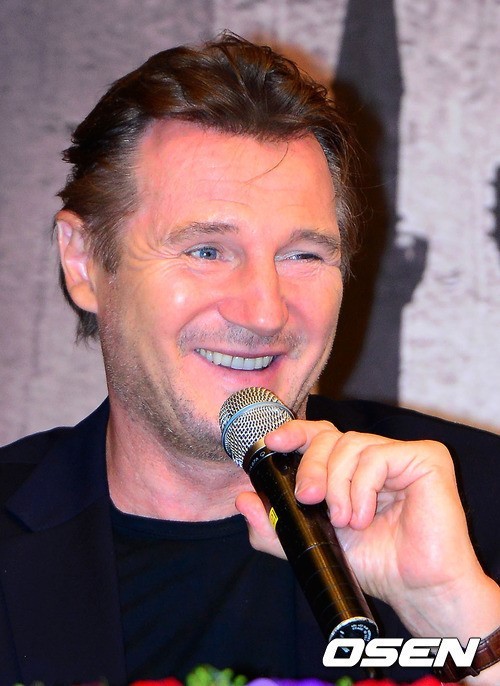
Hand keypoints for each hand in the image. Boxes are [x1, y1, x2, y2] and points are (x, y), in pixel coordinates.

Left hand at [235, 420, 499, 640]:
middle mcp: (375, 454)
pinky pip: (378, 456)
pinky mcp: (426, 459)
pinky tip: (365, 516)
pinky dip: (362, 488)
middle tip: (308, 499)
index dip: (295, 432)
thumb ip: (277, 524)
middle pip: (330, 436)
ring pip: (351, 444)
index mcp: (351, 468)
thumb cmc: (374, 563)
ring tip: (346, 521)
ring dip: (338, 486)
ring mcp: (401, 454)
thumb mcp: (314, 542)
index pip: (320, 435)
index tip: (272, 442)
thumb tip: (241, 500)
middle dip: (310, 466)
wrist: (415, 589)